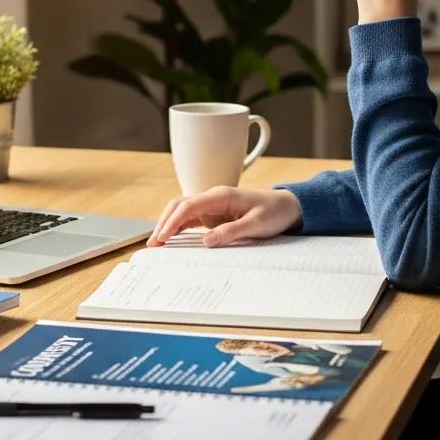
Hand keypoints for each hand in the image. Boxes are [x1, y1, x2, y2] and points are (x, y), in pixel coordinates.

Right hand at [147, 186, 303, 247]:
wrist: (287, 207)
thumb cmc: (273, 213)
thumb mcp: (256, 225)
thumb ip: (231, 232)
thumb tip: (207, 241)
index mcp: (221, 196)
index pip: (188, 205)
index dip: (172, 221)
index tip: (162, 237)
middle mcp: (213, 198)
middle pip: (179, 205)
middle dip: (164, 223)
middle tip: (153, 243)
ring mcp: (212, 206)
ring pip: (182, 211)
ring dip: (168, 225)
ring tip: (157, 244)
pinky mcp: (214, 215)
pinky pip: (191, 219)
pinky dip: (179, 228)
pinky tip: (171, 239)